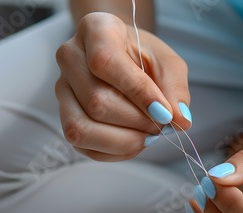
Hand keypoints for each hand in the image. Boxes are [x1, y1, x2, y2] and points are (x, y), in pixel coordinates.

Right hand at [55, 12, 191, 160]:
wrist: (126, 60)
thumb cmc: (144, 57)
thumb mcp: (167, 62)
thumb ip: (175, 88)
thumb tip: (179, 120)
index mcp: (96, 31)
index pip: (105, 63)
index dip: (138, 93)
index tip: (165, 113)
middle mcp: (70, 58)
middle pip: (96, 102)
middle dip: (137, 121)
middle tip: (162, 123)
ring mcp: (63, 91)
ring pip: (82, 128)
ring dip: (124, 140)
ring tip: (149, 134)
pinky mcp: (66, 118)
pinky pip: (85, 146)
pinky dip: (116, 151)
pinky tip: (135, 141)